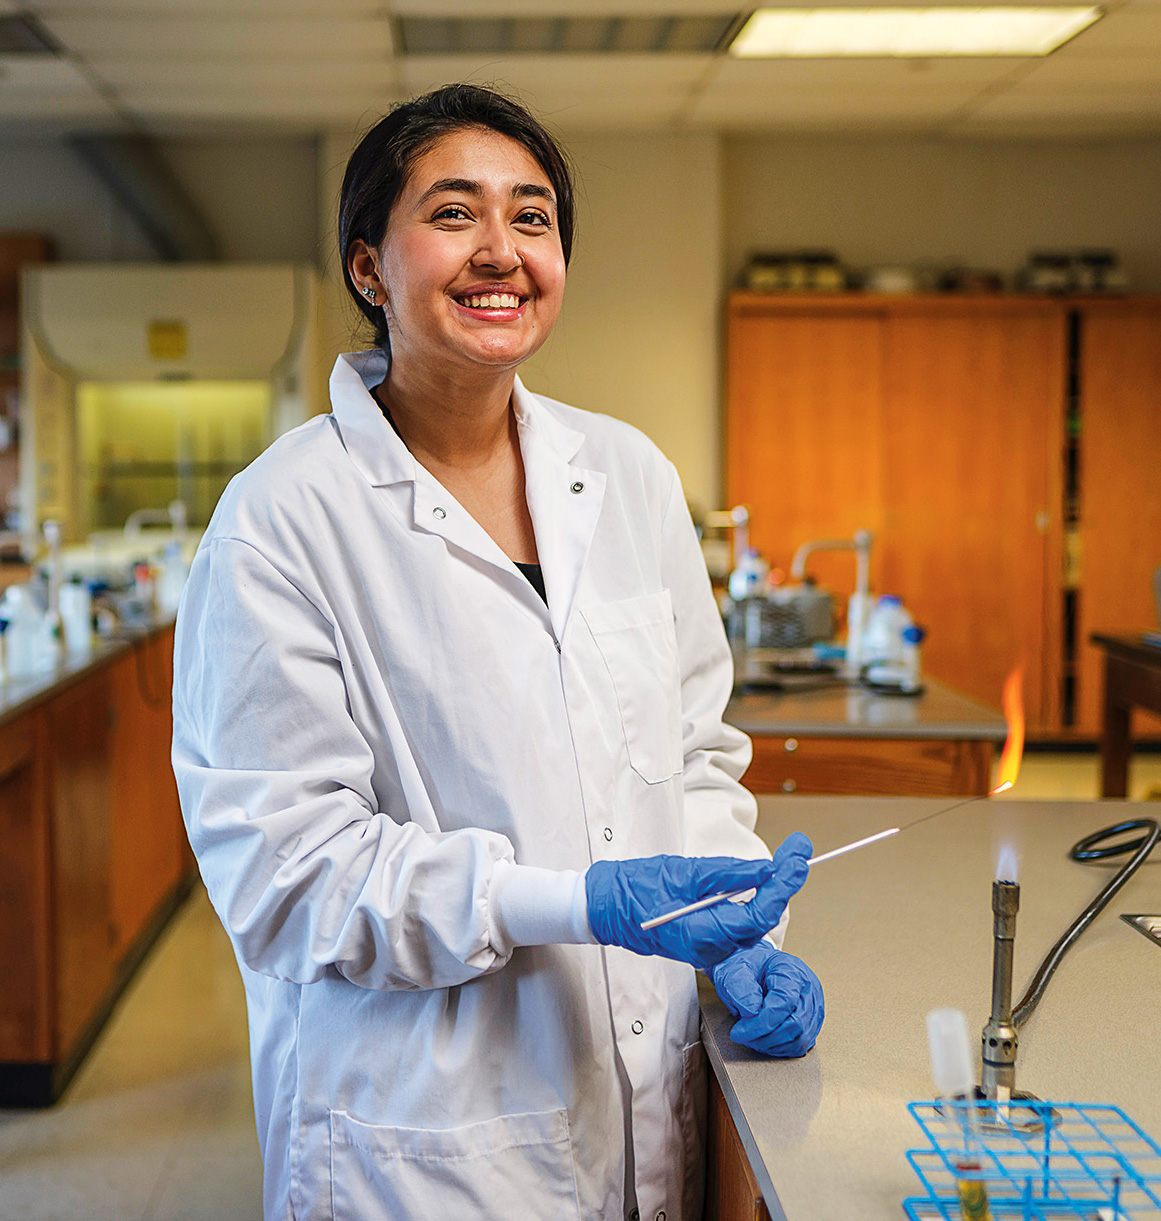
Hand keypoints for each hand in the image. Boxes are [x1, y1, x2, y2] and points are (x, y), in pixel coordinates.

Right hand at [585, 833, 811, 970]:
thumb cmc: (635, 888)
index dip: (783, 886)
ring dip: (772, 890)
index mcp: (704, 933)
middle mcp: (710, 947)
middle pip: (761, 918)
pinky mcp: (705, 938)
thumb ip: (728, 873)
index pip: (758, 914)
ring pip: (752, 921)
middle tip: (800, 850)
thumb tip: (765, 870)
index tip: (798, 860)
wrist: (606, 906)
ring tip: (790, 859)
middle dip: (784, 882)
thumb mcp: (685, 871)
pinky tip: (764, 878)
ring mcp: (708, 946)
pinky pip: (737, 922)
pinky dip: (753, 899)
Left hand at [710, 941, 823, 1057]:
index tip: (739, 1032)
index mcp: (791, 970)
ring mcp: (813, 1007)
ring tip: (751, 1037)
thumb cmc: (747, 969)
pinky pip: (800, 1045)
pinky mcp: (812, 1023)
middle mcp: (809, 989)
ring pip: (799, 1039)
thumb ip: (740, 988)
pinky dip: (780, 1048)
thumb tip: (752, 1012)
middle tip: (742, 1036)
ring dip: (771, 1045)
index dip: (761, 1023)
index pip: (784, 1002)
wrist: (754, 969)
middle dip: (765, 1037)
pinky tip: (763, 1040)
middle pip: (795, 1024)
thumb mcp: (734, 971)